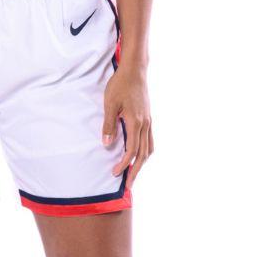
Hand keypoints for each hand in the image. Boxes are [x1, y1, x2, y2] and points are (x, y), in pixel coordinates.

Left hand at [101, 62, 152, 185]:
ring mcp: (149, 121)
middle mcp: (145, 124)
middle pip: (143, 154)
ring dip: (141, 163)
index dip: (124, 164)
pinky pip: (150, 140)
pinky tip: (140, 156)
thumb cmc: (120, 85)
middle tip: (128, 185)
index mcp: (136, 122)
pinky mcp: (148, 118)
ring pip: (149, 149)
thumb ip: (109, 125)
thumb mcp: (110, 104)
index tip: (115, 174)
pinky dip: (146, 152)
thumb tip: (106, 144)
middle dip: (135, 171)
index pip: (131, 150)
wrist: (135, 70)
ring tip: (133, 173)